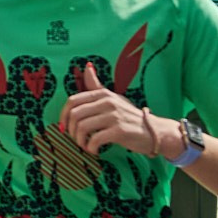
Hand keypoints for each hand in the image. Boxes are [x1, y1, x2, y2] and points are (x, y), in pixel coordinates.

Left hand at [60, 64, 174, 157]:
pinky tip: (95, 150)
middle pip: (74, 115)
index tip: (64, 127)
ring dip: (80, 140)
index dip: (63, 115)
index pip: (72, 101)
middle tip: (76, 138)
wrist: (154, 131)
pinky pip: (95, 140)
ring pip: (82, 127)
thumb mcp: (113, 98)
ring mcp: (114, 116)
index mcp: (103, 94)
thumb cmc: (129, 116)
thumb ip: (97, 86)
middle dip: (70, 130)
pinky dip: (91, 147)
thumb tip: (87, 66)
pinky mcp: (120, 131)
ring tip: (86, 145)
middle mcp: (108, 102)